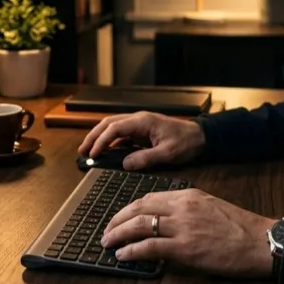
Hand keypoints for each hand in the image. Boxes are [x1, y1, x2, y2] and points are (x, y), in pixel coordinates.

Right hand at [77, 111, 205, 170]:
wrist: (201, 137)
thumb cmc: (186, 142)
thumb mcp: (167, 153)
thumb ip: (146, 158)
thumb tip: (125, 164)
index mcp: (143, 122)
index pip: (114, 128)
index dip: (101, 140)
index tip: (92, 153)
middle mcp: (138, 119)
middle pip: (109, 123)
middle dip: (94, 136)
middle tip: (82, 151)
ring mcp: (140, 124)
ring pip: (113, 126)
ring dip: (100, 136)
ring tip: (89, 150)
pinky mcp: (142, 130)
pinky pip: (121, 133)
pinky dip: (110, 140)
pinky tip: (106, 151)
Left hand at [100, 188, 275, 277]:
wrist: (260, 241)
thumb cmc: (240, 229)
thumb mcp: (210, 208)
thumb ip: (187, 210)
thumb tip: (166, 221)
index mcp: (188, 195)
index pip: (149, 198)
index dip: (129, 208)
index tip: (119, 217)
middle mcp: (182, 207)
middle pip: (139, 208)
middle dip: (118, 219)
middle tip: (106, 230)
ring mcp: (182, 227)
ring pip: (139, 226)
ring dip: (119, 234)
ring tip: (108, 243)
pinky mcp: (185, 248)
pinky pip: (149, 247)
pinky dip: (132, 251)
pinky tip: (123, 255)